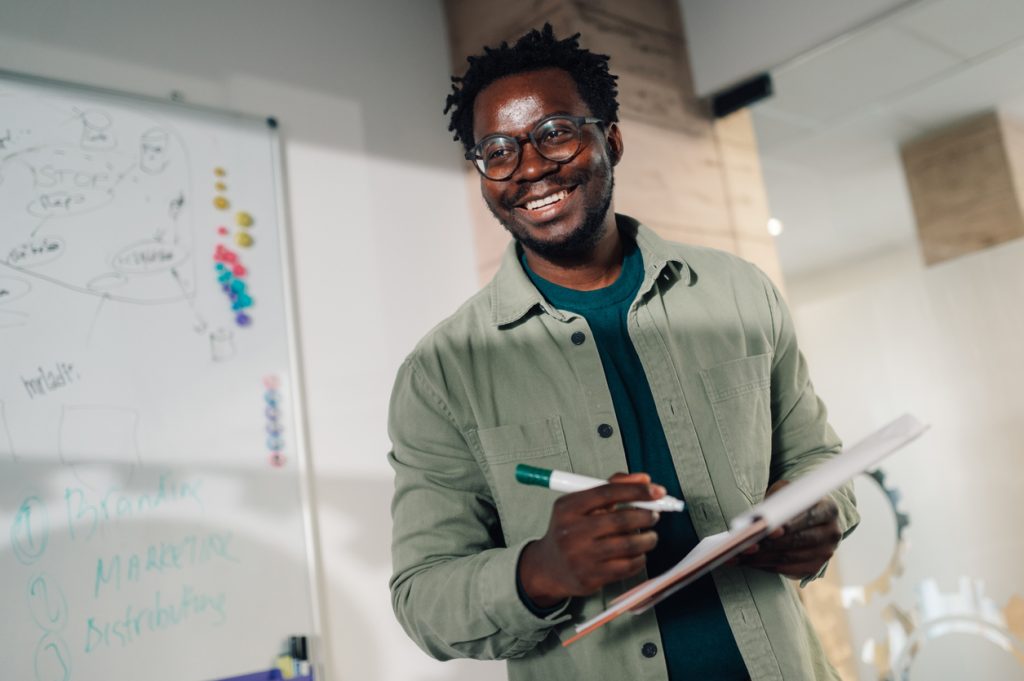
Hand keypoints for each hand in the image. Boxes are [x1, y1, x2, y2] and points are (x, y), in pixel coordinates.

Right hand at [518, 472, 663, 606]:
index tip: (656, 491)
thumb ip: (612, 487)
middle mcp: (572, 531)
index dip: (636, 490)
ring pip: (628, 545)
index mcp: (568, 508)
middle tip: (654, 515)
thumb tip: (644, 480)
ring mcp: (580, 556)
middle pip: (620, 520)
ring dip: (648, 539)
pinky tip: (639, 554)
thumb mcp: (582, 504)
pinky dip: (640, 558)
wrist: (549, 567)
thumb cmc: (571, 531)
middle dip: (646, 516)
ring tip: (650, 536)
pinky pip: (626, 566)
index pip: (606, 492)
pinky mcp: (590, 577)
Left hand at [735, 480, 841, 578]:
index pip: (808, 517)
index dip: (788, 524)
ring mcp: (825, 553)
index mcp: (828, 509)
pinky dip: (764, 566)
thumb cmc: (792, 500)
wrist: (810, 513)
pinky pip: (786, 570)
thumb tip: (756, 520)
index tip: (767, 529)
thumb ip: (776, 502)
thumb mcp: (786, 491)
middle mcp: (832, 532)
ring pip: (789, 558)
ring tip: (738, 555)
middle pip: (798, 541)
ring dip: (761, 558)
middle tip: (744, 546)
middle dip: (768, 545)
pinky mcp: (814, 567)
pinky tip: (746, 562)